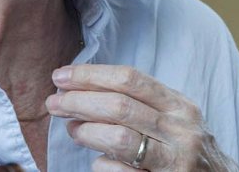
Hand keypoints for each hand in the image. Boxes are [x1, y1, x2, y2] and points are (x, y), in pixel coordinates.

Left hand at [45, 64, 238, 171]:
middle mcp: (181, 131)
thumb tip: (80, 86)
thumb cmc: (185, 147)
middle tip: (54, 103)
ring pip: (119, 139)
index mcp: (180, 106)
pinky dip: (102, 164)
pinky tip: (97, 161)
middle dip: (79, 101)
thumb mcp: (173, 117)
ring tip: (73, 130)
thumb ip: (138, 101)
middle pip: (119, 106)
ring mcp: (175, 162)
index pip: (129, 79)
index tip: (61, 76)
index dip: (90, 75)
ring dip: (86, 132)